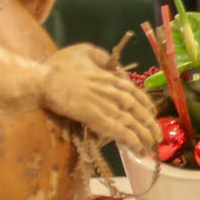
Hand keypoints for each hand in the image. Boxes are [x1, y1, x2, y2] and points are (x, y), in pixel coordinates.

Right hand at [40, 44, 161, 154]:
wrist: (42, 80)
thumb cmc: (58, 66)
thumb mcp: (83, 51)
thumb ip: (99, 56)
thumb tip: (108, 62)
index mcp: (110, 76)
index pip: (134, 92)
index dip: (145, 105)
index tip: (152, 114)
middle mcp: (112, 90)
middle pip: (137, 109)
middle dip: (149, 124)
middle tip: (158, 137)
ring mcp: (104, 104)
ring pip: (131, 121)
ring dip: (144, 135)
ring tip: (152, 148)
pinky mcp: (95, 117)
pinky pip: (117, 130)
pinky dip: (130, 139)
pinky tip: (138, 148)